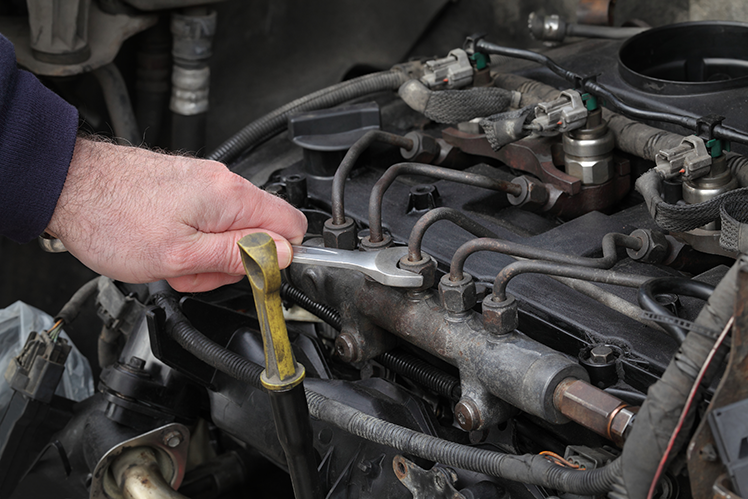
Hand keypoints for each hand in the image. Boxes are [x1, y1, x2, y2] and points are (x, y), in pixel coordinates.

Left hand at [47, 137, 306, 291]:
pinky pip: (207, 222)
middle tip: (194, 270)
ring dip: (206, 256)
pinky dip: (191, 242)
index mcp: (231, 197)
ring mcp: (203, 184)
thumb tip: (281, 255)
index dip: (277, 259)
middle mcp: (223, 183)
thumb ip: (237, 255)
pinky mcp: (186, 187)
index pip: (292, 227)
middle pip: (260, 233)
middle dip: (231, 263)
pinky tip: (164, 247)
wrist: (68, 187)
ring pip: (230, 232)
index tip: (249, 275)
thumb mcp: (180, 256)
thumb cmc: (113, 218)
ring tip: (172, 260)